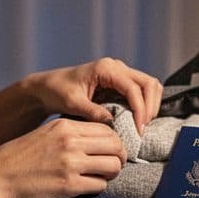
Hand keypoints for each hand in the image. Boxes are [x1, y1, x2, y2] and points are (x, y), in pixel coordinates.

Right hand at [0, 118, 125, 197]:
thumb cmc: (18, 157)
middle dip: (118, 157)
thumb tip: (97, 139)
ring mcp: (71, 164)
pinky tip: (87, 186)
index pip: (107, 129)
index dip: (113, 141)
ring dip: (111, 173)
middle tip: (112, 165)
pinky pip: (100, 185)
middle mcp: (71, 142)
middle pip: (115, 146)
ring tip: (101, 176)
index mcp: (65, 126)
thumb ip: (70, 133)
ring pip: (113, 166)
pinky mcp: (69, 186)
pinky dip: (98, 187)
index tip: (110, 150)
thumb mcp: (45, 133)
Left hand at [22, 57, 162, 134]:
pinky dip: (145, 105)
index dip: (140, 109)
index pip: (134, 88)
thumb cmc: (57, 91)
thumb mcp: (72, 103)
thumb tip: (112, 122)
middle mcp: (117, 67)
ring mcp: (120, 74)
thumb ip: (92, 111)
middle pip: (149, 84)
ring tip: (142, 126)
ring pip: (149, 86)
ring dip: (151, 105)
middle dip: (150, 107)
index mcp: (106, 68)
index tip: (139, 130)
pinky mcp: (120, 83)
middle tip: (143, 129)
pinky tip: (137, 121)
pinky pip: (141, 92)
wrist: (47, 87)